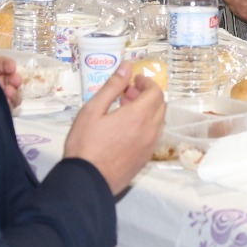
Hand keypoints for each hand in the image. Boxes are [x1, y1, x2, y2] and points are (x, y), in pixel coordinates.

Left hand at [0, 26, 21, 108]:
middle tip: (15, 81)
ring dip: (15, 92)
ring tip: (9, 93)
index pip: (0, 64)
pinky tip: (6, 103)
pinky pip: (8, 107)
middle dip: (14, 79)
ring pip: (12, 93)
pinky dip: (11, 104)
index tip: (12, 67)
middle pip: (9, 79)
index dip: (7, 64)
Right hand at [63, 62, 166, 195]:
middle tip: (127, 93)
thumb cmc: (85, 144)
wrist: (87, 180)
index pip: (155, 92)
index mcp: (139, 116)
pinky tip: (127, 128)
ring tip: (124, 110)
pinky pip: (153, 135)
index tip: (134, 80)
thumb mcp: (92, 110)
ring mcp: (150, 146)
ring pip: (158, 121)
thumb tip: (126, 66)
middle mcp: (150, 130)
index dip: (147, 82)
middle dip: (147, 95)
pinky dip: (146, 125)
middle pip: (160, 105)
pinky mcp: (145, 158)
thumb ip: (112, 86)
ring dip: (147, 110)